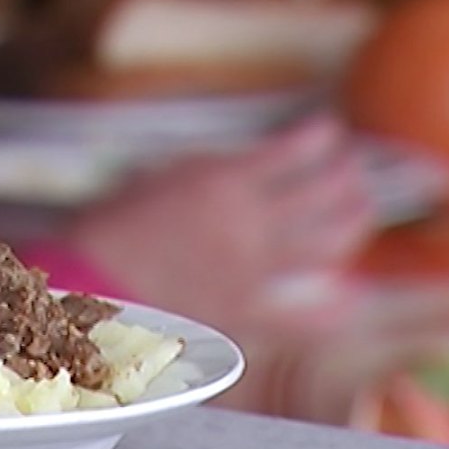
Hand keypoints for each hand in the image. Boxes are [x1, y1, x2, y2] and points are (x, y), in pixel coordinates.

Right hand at [65, 115, 374, 332]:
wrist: (89, 287)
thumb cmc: (113, 226)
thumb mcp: (164, 175)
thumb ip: (214, 171)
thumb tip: (250, 167)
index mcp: (225, 181)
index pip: (297, 151)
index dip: (321, 138)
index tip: (328, 131)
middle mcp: (251, 223)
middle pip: (327, 194)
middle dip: (348, 176)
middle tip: (352, 168)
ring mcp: (254, 272)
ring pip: (330, 243)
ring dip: (353, 222)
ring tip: (359, 210)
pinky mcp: (248, 313)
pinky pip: (308, 316)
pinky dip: (336, 307)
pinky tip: (352, 295)